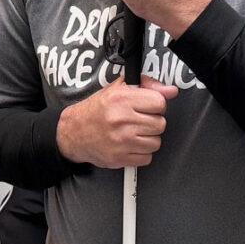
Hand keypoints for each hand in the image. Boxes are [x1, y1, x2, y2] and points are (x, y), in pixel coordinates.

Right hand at [57, 78, 180, 167]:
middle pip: (160, 124)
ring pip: (156, 142)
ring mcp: (121, 141)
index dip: (156, 105)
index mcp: (122, 99)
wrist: (74, 132)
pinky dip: (142, 153)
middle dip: (153, 122)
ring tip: (135, 132)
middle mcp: (122, 120)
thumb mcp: (119, 88)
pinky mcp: (120, 158)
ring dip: (148, 138)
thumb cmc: (96, 110)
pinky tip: (131, 144)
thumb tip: (171, 91)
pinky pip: (147, 158)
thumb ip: (147, 85)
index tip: (148, 106)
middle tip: (140, 120)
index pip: (160, 103)